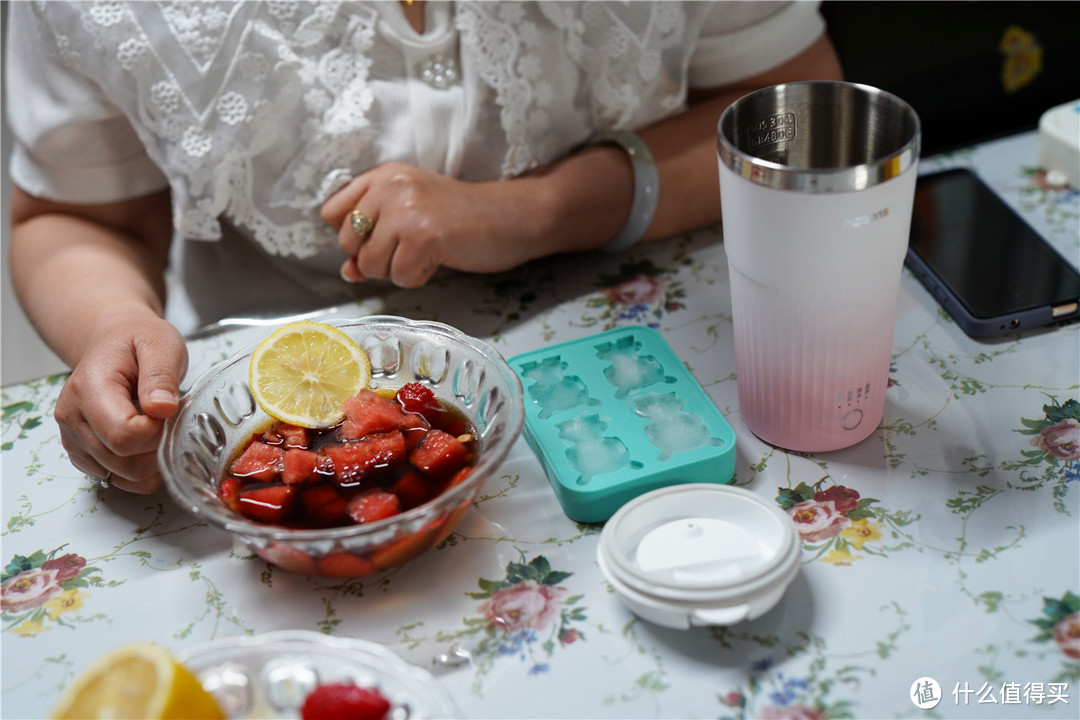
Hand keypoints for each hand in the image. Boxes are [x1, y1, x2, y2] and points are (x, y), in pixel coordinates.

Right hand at [55, 313, 187, 494]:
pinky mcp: (84, 455)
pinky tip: (151, 444)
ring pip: (123, 477)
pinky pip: (119, 480)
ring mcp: (74, 440)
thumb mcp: (159, 343)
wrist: (113, 342)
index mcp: (88, 388)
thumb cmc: (137, 341)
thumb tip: (162, 408)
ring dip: (152, 461)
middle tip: (170, 420)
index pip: (123, 435)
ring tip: (160, 428)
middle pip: (123, 462)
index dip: (157, 433)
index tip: (170, 411)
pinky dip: (143, 471)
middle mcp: (72, 418)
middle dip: (158, 448)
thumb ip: (161, 374)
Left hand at [322, 162, 548, 287]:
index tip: (380, 239)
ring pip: (370, 264)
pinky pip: (399, 277)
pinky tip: (437, 260)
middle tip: (409, 250)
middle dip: (375, 259)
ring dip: (397, 271)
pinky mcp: (424, 236)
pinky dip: (417, 278)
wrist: (512, 217)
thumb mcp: (411, 218)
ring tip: (426, 254)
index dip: (351, 236)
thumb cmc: (463, 220)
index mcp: (383, 175)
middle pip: (348, 243)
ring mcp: (406, 209)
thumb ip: (374, 239)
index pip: (332, 212)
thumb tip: (347, 271)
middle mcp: (389, 186)